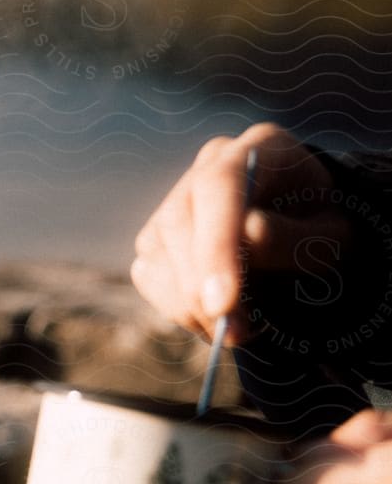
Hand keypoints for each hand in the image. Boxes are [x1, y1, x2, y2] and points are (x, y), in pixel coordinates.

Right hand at [131, 123, 350, 344]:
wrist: (305, 241)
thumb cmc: (323, 235)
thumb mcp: (333, 239)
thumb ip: (295, 237)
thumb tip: (248, 234)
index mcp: (261, 148)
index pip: (220, 185)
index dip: (216, 243)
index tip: (223, 301)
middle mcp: (211, 165)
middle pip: (179, 221)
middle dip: (202, 288)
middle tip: (237, 334)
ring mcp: (177, 199)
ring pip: (157, 254)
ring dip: (192, 306)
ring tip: (241, 328)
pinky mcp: (156, 237)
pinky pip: (149, 276)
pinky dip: (179, 309)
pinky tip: (217, 317)